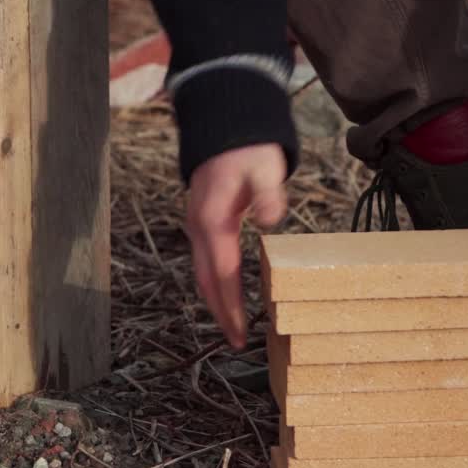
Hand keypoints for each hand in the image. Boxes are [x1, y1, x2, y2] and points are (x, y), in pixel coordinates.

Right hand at [186, 143, 288, 349]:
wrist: (223, 126)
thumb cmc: (247, 149)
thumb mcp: (264, 167)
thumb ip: (268, 194)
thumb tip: (270, 221)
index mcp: (213, 220)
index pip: (222, 274)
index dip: (231, 307)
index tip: (240, 333)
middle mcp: (199, 227)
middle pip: (207, 280)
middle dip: (220, 313)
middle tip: (237, 341)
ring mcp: (198, 225)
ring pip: (203, 272)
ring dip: (216, 300)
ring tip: (233, 325)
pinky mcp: (203, 222)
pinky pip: (206, 260)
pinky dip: (215, 282)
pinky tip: (228, 292)